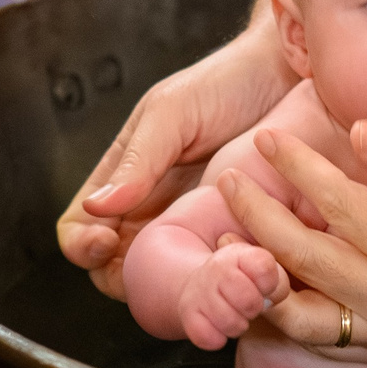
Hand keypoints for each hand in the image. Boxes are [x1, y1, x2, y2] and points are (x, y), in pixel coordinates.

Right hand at [57, 13, 297, 300]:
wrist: (288, 77)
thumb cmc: (225, 85)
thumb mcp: (172, 114)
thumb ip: (138, 160)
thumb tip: (98, 208)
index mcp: (122, 182)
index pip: (78, 230)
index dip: (81, 246)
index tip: (104, 242)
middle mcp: (150, 213)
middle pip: (116, 270)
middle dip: (126, 281)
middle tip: (156, 275)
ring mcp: (190, 230)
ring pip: (165, 283)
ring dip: (172, 290)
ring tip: (196, 276)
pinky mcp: (230, 240)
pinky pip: (212, 275)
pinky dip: (214, 282)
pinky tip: (229, 273)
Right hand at [177, 240, 287, 349]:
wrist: (203, 284)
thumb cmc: (244, 280)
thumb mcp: (265, 272)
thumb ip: (279, 282)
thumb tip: (270, 300)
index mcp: (241, 253)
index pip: (264, 268)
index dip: (270, 285)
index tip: (264, 287)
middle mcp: (217, 267)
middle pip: (248, 300)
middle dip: (254, 308)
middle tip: (250, 305)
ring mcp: (199, 289)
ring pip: (229, 322)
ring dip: (237, 325)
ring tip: (236, 315)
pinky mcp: (187, 312)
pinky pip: (207, 336)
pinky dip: (216, 338)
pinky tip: (218, 328)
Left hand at [216, 116, 366, 364]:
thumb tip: (357, 134)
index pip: (341, 209)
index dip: (300, 170)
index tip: (270, 139)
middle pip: (308, 263)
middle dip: (260, 219)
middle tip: (228, 184)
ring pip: (304, 319)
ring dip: (260, 281)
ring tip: (229, 244)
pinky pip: (325, 339)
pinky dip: (289, 314)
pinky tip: (265, 281)